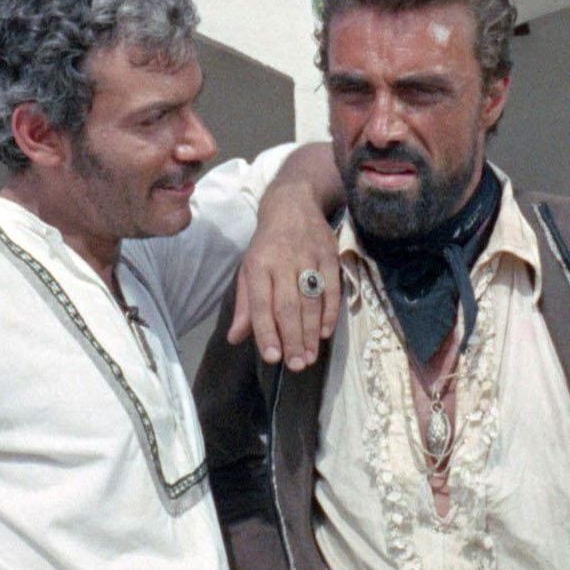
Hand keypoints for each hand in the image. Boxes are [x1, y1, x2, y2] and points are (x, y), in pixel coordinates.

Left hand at [227, 180, 340, 370]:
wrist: (292, 203)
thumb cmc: (267, 244)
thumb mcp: (248, 269)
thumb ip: (246, 305)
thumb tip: (235, 338)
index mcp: (258, 265)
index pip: (262, 304)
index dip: (267, 332)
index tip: (272, 357)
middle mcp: (283, 261)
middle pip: (289, 306)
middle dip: (292, 339)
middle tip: (296, 365)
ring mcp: (309, 257)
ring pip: (311, 301)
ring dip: (311, 332)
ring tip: (309, 357)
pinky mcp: (330, 255)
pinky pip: (333, 289)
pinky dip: (330, 313)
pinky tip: (325, 333)